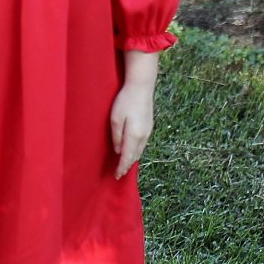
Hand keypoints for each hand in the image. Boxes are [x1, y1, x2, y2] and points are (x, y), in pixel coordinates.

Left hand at [111, 50, 158, 177]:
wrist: (141, 86)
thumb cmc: (125, 101)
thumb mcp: (115, 119)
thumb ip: (117, 137)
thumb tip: (118, 151)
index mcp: (134, 135)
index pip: (127, 157)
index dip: (122, 168)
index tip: (116, 176)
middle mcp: (143, 136)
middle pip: (135, 156)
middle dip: (127, 166)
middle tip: (119, 174)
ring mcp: (148, 131)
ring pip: (139, 150)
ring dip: (132, 159)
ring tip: (124, 165)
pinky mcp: (149, 126)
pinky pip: (142, 143)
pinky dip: (136, 151)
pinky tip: (131, 151)